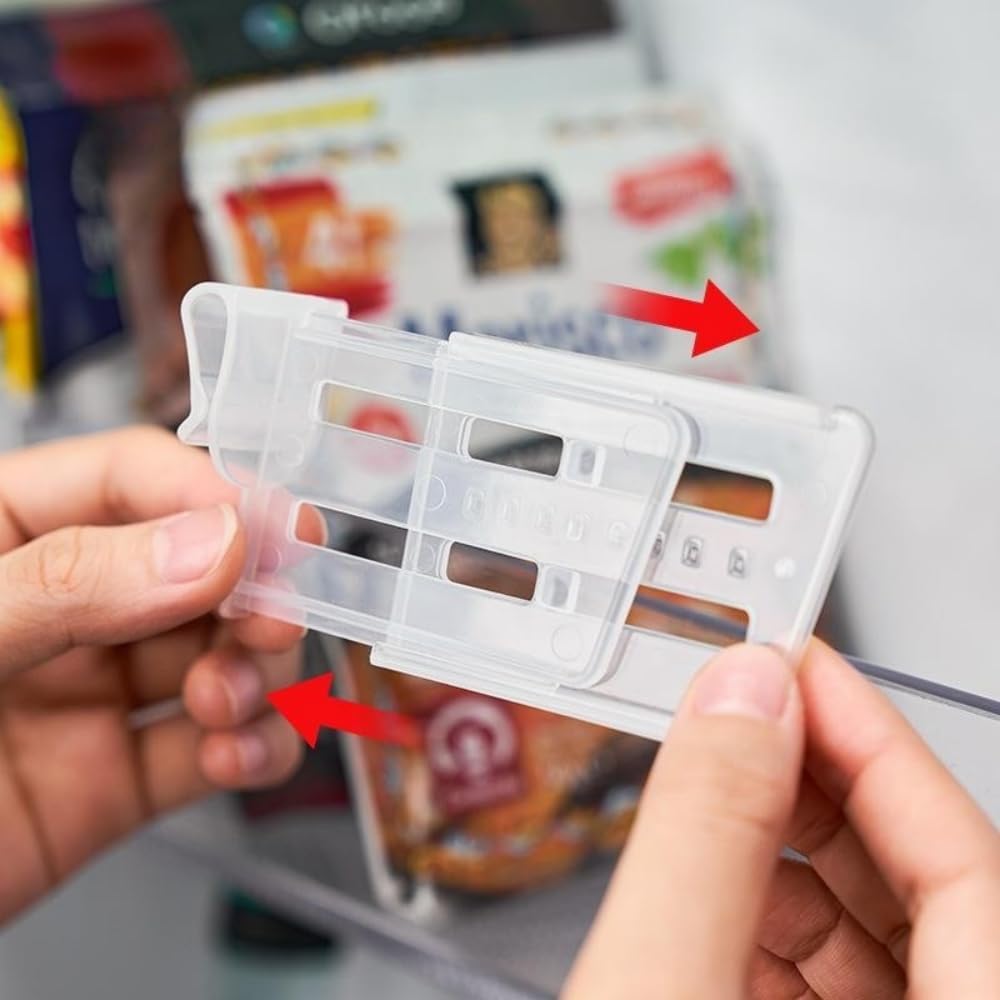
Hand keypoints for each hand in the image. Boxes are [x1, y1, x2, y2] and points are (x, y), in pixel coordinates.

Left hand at [0, 427, 309, 923]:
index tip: (278, 530)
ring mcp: (86, 697)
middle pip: (195, 567)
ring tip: (228, 699)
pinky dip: (251, 748)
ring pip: (218, 657)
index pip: (125, 480)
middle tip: (274, 616)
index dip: (211, 494)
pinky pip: (210, 750)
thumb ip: (69, 585)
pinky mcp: (112, 782)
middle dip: (250, 591)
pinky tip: (236, 753)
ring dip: (253, 674)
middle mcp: (53, 611)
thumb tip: (209, 543)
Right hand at [564, 641, 999, 998]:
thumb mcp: (659, 988)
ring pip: (868, 940)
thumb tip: (739, 697)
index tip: (796, 664)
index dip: (874, 739)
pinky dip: (759, 929)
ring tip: (704, 786)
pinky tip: (696, 890)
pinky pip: (825, 989)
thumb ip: (702, 837)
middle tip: (740, 711)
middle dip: (815, 786)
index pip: (967, 857)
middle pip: (921, 887)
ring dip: (775, 855)